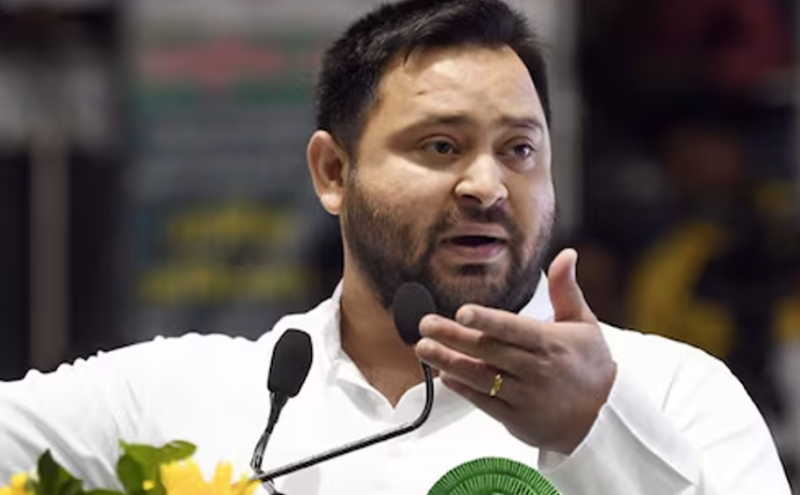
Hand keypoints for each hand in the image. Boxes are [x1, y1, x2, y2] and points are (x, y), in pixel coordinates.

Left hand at [415, 248, 616, 454]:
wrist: (605, 417)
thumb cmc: (591, 365)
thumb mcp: (584, 323)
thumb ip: (566, 289)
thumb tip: (566, 254)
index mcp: (551, 343)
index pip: (514, 329)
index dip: (487, 320)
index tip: (463, 312)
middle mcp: (537, 370)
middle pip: (489, 351)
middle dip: (454, 337)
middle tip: (425, 325)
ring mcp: (526, 397)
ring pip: (481, 378)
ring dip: (449, 363)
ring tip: (424, 348)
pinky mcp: (518, 419)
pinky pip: (485, 403)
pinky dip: (463, 389)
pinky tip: (444, 375)